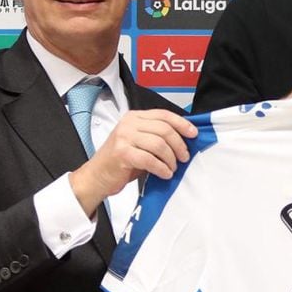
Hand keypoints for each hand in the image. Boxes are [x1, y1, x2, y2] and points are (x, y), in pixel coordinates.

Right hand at [69, 110, 197, 216]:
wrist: (97, 176)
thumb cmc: (120, 161)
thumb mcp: (139, 142)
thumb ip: (157, 136)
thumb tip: (185, 139)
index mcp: (134, 117)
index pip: (164, 115)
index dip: (182, 124)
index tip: (194, 134)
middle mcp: (129, 124)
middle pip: (164, 130)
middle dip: (179, 145)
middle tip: (184, 157)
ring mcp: (124, 137)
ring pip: (159, 144)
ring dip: (171, 159)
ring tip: (172, 167)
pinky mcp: (122, 153)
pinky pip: (150, 159)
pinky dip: (161, 168)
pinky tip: (165, 174)